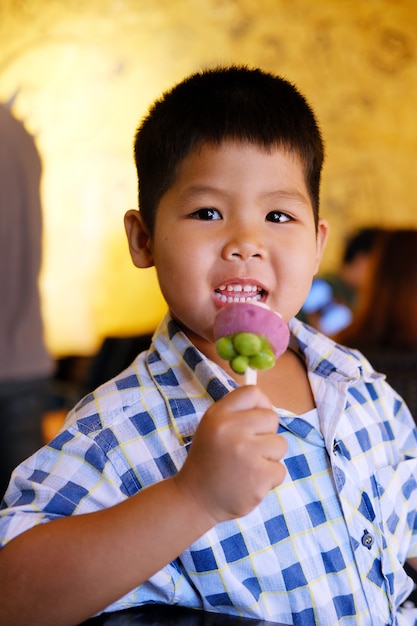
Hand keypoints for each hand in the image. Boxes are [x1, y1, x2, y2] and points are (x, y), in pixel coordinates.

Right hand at [174, 385, 286, 524]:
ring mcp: (246, 453)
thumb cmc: (209, 461)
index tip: (256, 421)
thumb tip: (266, 405)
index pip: (252, 393)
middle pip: (271, 417)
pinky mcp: (258, 476)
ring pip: (280, 444)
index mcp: (218, 415)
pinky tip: (249, 482)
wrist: (195, 499)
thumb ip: (236, 413)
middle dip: (266, 434)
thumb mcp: (212, 427)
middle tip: (248, 449)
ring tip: (248, 467)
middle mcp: (230, 429)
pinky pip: (280, 469)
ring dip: (269, 458)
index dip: (261, 404)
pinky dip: (269, 479)